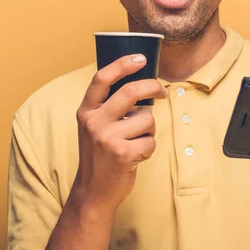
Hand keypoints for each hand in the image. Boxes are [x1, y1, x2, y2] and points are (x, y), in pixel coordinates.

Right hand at [73, 54, 167, 209]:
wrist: (93, 191)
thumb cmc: (99, 156)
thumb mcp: (94, 128)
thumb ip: (109, 108)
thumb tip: (140, 85)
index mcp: (86, 111)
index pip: (102, 79)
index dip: (123, 64)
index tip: (141, 58)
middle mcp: (94, 122)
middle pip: (131, 91)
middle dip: (153, 87)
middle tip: (162, 91)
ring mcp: (107, 138)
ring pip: (147, 119)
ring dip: (149, 130)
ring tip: (136, 142)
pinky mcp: (123, 153)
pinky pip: (151, 141)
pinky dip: (149, 148)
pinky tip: (136, 157)